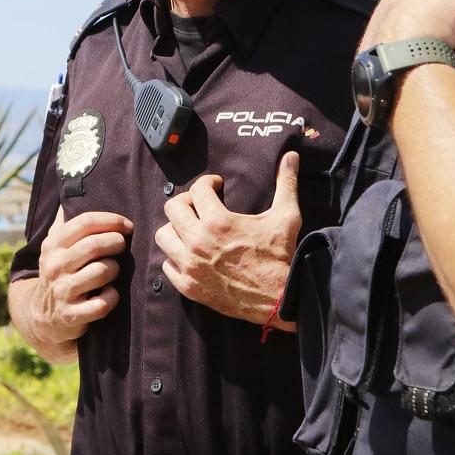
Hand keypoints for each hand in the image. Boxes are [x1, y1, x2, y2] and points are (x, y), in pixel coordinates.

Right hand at [31, 206, 131, 346]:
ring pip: (102, 271)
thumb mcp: (53, 246)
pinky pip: (103, 303)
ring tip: (114, 270)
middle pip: (94, 245)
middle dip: (116, 243)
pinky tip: (110, 293)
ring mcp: (63, 291)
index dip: (111, 220)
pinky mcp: (72, 315)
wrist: (41, 317)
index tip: (126, 225)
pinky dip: (112, 297)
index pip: (84, 222)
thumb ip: (64, 221)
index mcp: (53, 245)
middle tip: (123, 245)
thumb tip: (72, 187)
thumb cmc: (58, 273)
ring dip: (115, 269)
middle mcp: (55, 266)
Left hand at [155, 153, 303, 325]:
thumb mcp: (286, 216)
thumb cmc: (281, 256)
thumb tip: (291, 156)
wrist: (280, 299)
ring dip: (176, 229)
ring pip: (163, 236)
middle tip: (201, 206)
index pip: (197, 190)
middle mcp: (198, 242)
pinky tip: (191, 255)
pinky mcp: (189, 286)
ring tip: (192, 229)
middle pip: (172, 208)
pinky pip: (167, 265)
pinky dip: (176, 258)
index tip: (217, 186)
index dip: (208, 183)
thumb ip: (285, 183)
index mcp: (218, 222)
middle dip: (187, 202)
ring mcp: (190, 266)